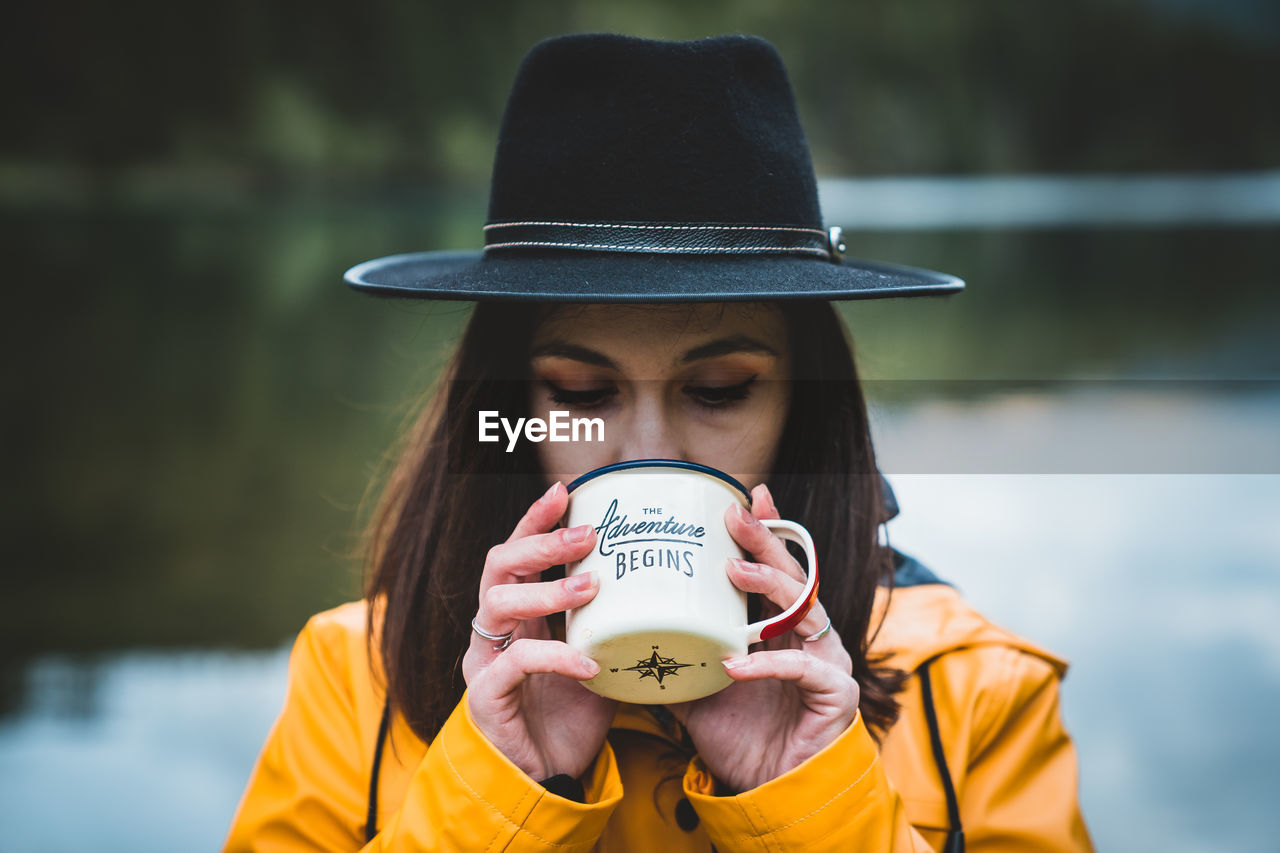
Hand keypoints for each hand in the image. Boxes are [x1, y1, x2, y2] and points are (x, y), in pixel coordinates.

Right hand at [462, 481, 618, 780]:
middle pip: (498, 564)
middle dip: (540, 541)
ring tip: (591, 587)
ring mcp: (483, 661)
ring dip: (547, 590)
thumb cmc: (573, 712)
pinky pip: (514, 665)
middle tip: (587, 535)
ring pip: (497, 604)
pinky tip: (590, 663)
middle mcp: (494, 629)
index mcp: (518, 611)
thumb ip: (616, 619)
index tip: (567, 490)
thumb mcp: (600, 653)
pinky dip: (555, 657)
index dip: (536, 518)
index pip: (518, 551)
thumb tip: (673, 579)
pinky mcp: (486, 697)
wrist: (548, 778)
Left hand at [669, 484, 859, 793]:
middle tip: (735, 514)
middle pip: (793, 576)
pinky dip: (766, 664)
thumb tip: (622, 635)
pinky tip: (734, 662)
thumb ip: (675, 659)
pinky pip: (801, 669)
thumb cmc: (741, 738)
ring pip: (805, 610)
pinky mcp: (836, 693)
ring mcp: (828, 661)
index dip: (766, 533)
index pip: (775, 571)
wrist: (770, 793)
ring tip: (733, 573)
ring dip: (769, 588)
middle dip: (765, 542)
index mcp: (781, 629)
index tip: (746, 497)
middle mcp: (810, 637)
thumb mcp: (697, 691)